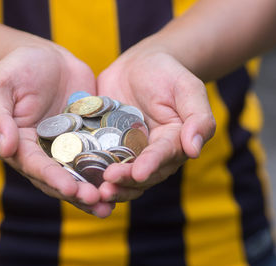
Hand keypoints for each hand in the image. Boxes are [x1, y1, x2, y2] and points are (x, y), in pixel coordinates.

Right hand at [0, 46, 113, 216]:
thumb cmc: (16, 68)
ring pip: (81, 172)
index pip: (36, 166)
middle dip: (78, 192)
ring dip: (95, 188)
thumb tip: (4, 148)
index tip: (70, 189)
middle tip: (98, 202)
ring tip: (112, 203)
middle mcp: (45, 152)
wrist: (46, 57)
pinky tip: (125, 177)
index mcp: (21, 145)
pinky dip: (109, 166)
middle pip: (60, 177)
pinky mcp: (88, 136)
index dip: (52, 178)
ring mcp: (69, 145)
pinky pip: (99, 152)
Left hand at [97, 38, 215, 201]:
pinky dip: (90, 170)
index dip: (151, 165)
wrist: (140, 65)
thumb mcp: (187, 88)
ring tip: (93, 189)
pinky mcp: (107, 146)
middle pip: (140, 175)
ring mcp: (127, 152)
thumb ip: (198, 118)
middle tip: (108, 185)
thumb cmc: (167, 73)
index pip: (163, 157)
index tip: (139, 173)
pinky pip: (99, 160)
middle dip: (125, 181)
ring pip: (120, 175)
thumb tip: (194, 150)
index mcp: (172, 142)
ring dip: (109, 185)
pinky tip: (76, 175)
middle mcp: (150, 154)